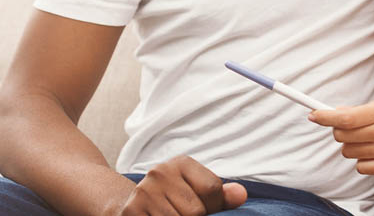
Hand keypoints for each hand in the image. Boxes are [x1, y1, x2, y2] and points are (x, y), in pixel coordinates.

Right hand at [111, 156, 246, 215]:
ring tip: (173, 215)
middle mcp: (160, 172)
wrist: (135, 207)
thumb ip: (221, 195)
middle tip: (184, 213)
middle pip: (196, 211)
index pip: (212, 188)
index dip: (213, 205)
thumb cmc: (175, 200)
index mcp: (181, 163)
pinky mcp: (132, 210)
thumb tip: (241, 195)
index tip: (204, 207)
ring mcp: (144, 192)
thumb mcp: (198, 191)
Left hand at [309, 93, 373, 174]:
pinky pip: (362, 167)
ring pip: (350, 152)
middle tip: (346, 124)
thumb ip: (363, 109)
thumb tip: (336, 115)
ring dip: (350, 144)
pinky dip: (361, 159)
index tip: (313, 115)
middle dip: (338, 129)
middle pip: (344, 136)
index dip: (325, 117)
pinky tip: (372, 149)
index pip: (347, 118)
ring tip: (364, 136)